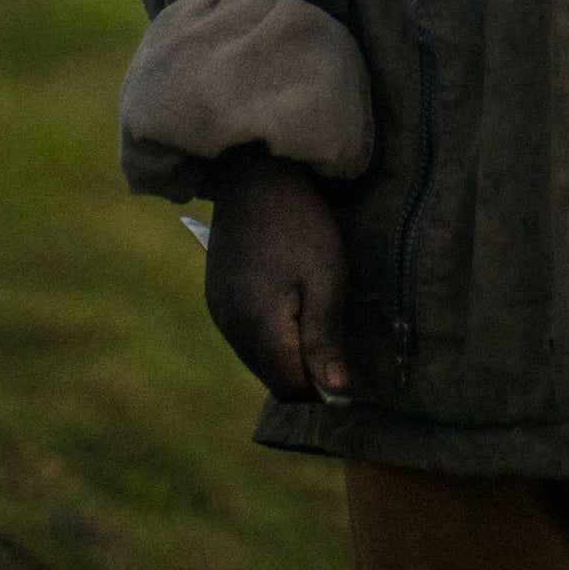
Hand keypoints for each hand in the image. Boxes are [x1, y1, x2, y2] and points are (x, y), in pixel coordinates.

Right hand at [201, 148, 351, 401]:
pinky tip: (289, 301)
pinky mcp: (216, 297)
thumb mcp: (326, 279)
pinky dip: (270, 334)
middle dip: (307, 371)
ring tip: (314, 311)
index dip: (324, 387)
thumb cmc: (301, 224)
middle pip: (274, 378)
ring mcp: (219, 313)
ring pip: (259, 359)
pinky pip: (246, 336)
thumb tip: (337, 395)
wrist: (256, 174)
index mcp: (257, 328)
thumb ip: (325, 340)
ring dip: (288, 352)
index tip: (352, 369)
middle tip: (336, 334)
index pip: (292, 389)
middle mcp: (231, 328)